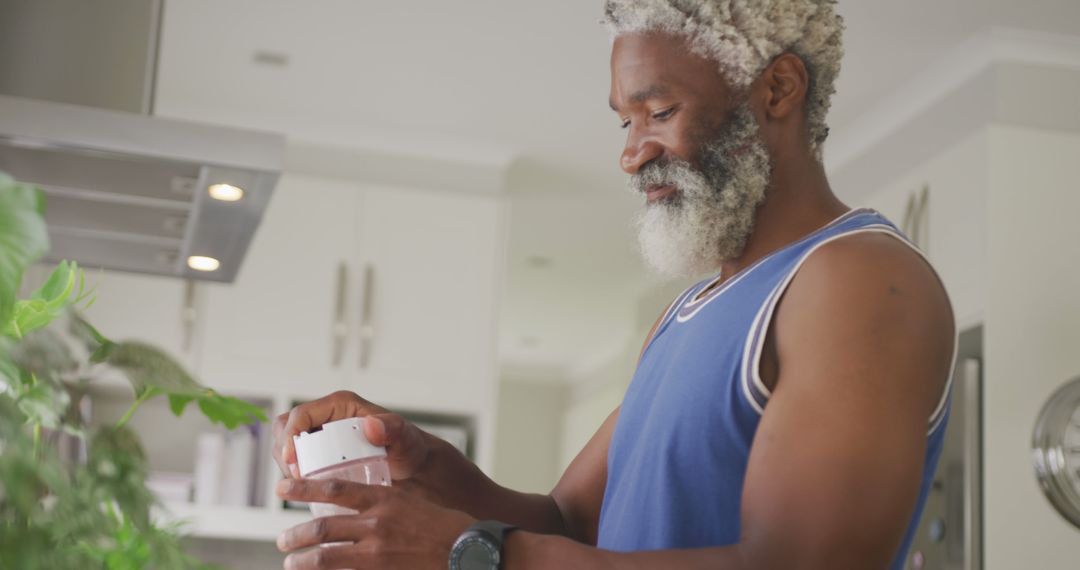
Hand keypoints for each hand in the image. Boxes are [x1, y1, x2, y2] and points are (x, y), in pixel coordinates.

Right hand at [272, 391, 431, 482]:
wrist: (412, 466)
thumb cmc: (408, 448)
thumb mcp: (404, 439)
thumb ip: (393, 429)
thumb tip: (371, 425)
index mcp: (340, 405)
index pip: (300, 416)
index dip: (290, 437)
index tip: (293, 462)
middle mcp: (326, 417)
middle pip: (285, 429)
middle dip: (284, 453)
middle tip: (297, 479)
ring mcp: (320, 436)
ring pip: (286, 446)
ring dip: (288, 466)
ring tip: (303, 487)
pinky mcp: (319, 453)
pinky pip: (295, 461)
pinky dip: (295, 475)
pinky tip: (308, 491)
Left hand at [276, 478, 474, 569]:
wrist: (466, 550)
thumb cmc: (442, 524)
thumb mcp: (411, 501)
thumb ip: (383, 503)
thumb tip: (356, 504)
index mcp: (383, 499)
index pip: (334, 488)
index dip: (303, 488)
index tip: (283, 488)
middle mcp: (376, 524)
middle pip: (322, 527)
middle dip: (295, 535)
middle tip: (282, 540)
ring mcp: (376, 552)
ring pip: (325, 556)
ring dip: (302, 560)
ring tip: (291, 562)